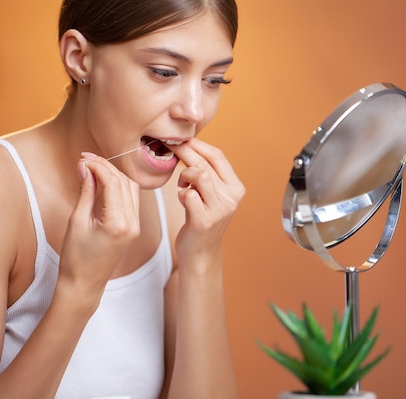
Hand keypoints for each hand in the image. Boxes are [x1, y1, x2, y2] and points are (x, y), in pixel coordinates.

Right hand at [58, 152, 140, 296]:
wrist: (84, 283)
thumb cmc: (76, 257)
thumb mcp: (76, 221)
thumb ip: (85, 192)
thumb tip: (85, 167)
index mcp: (118, 223)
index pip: (113, 183)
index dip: (98, 166)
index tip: (82, 158)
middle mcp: (133, 224)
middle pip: (124, 183)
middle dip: (106, 167)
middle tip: (85, 159)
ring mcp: (136, 226)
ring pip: (131, 189)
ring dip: (114, 175)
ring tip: (92, 167)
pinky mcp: (134, 228)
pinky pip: (131, 200)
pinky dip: (118, 187)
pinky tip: (102, 182)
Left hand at [170, 139, 244, 260]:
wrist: (201, 253)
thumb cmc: (202, 219)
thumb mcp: (211, 194)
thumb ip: (208, 173)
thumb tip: (189, 144)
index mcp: (236, 188)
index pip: (218, 156)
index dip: (198, 144)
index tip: (182, 139)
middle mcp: (232, 198)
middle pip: (206, 163)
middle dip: (185, 152)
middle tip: (170, 147)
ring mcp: (219, 210)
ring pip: (200, 175)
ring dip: (185, 176)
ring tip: (182, 184)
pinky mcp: (204, 221)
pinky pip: (188, 194)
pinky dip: (181, 193)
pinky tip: (182, 199)